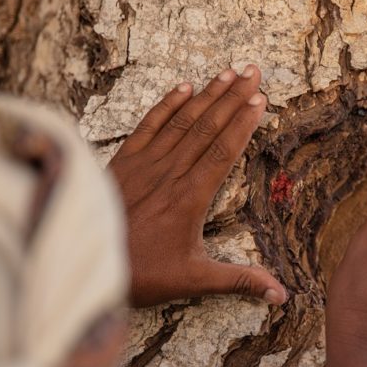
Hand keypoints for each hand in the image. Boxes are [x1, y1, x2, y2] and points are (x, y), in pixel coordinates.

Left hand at [108, 65, 286, 307]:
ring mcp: (144, 165)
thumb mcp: (192, 280)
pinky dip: (166, 105)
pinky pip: (148, 126)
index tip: (261, 99)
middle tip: (254, 71)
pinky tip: (183, 87)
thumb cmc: (140, 274)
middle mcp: (169, 174)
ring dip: (207, 95)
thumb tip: (280, 294)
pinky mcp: (122, 163)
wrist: (85, 263)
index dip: (243, 123)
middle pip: (207, 127)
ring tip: (229, 72)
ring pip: (181, 122)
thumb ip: (238, 281)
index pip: (223, 151)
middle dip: (232, 96)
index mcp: (190, 198)